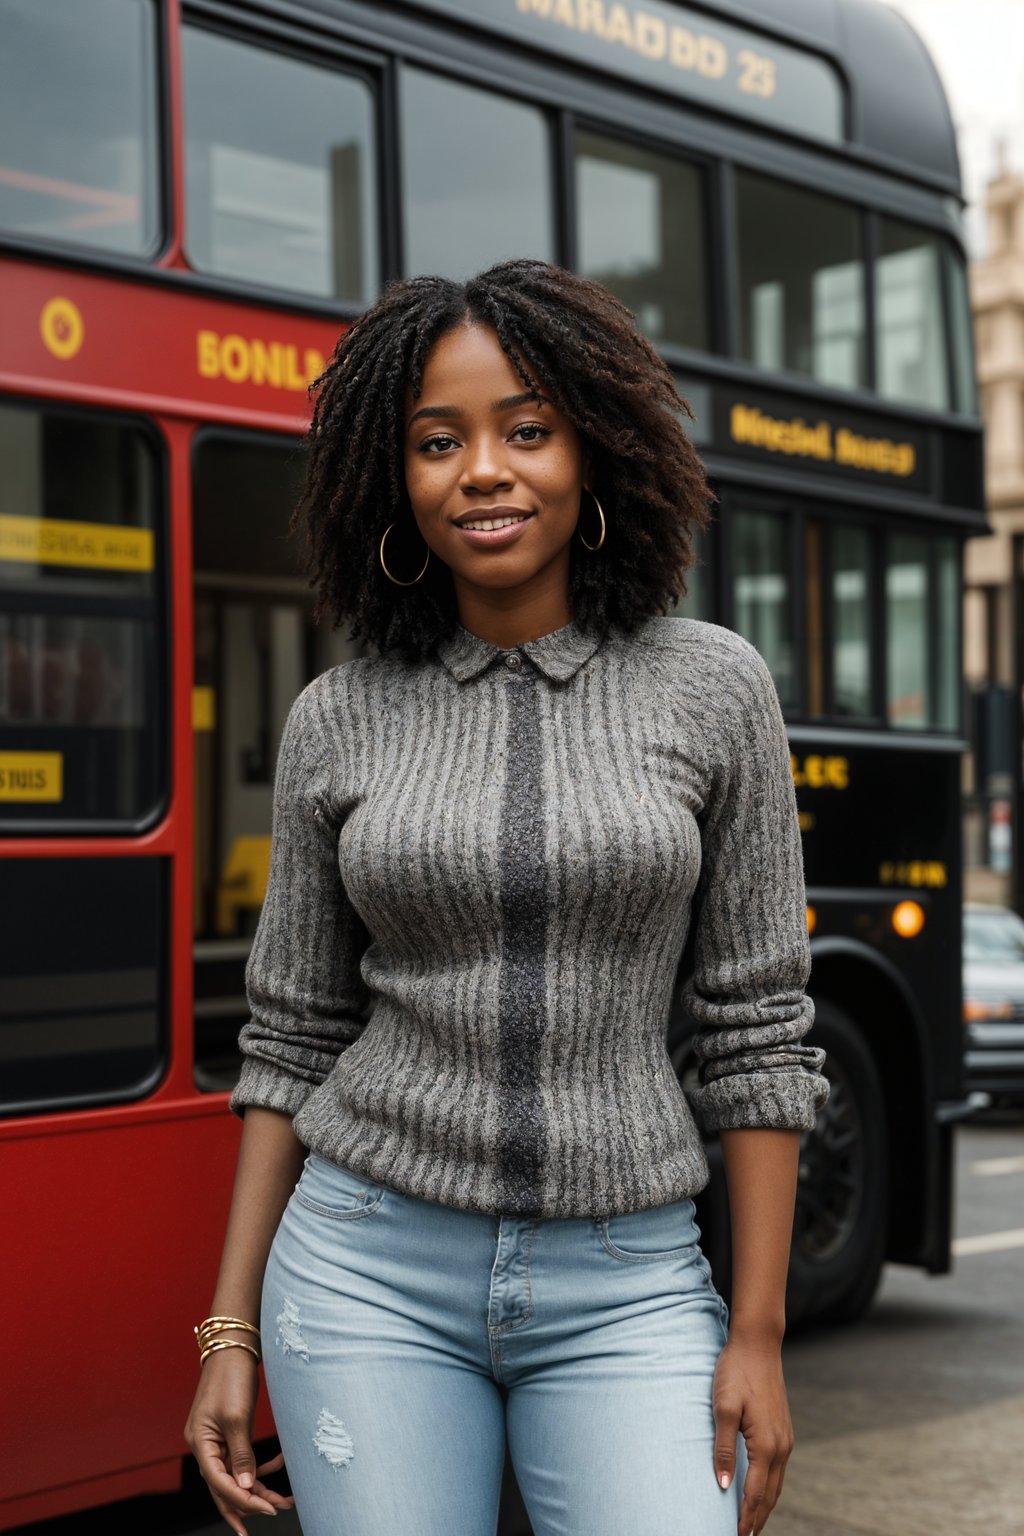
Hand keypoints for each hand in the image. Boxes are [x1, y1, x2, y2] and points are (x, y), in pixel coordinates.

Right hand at [184, 1348, 295, 1535]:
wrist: (234, 1345)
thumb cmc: (231, 1376)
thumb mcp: (237, 1417)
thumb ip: (241, 1454)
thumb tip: (246, 1487)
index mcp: (199, 1444)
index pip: (219, 1483)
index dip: (243, 1499)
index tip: (267, 1510)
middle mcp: (205, 1446)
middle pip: (224, 1486)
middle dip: (249, 1503)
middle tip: (274, 1514)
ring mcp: (216, 1439)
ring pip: (236, 1475)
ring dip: (258, 1488)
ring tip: (283, 1499)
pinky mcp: (229, 1432)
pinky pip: (242, 1459)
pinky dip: (259, 1466)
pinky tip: (279, 1463)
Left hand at [712, 1336, 793, 1535]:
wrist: (758, 1345)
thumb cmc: (735, 1373)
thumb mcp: (723, 1409)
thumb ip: (724, 1449)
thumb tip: (724, 1485)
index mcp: (767, 1445)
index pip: (755, 1493)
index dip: (745, 1517)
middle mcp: (782, 1446)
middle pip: (770, 1494)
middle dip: (758, 1518)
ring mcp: (785, 1438)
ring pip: (777, 1483)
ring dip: (766, 1505)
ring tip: (753, 1523)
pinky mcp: (783, 1429)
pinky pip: (779, 1469)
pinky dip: (771, 1487)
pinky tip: (762, 1490)